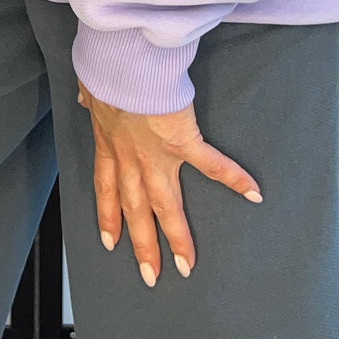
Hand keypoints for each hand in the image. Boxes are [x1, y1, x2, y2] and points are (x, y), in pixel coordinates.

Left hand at [76, 77, 261, 284]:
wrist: (124, 63)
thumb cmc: (107, 69)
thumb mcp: (91, 86)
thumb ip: (91, 96)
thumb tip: (85, 95)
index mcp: (109, 144)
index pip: (106, 189)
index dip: (108, 217)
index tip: (110, 242)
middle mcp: (132, 159)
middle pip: (136, 210)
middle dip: (142, 245)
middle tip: (150, 275)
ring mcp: (158, 155)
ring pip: (167, 205)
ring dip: (176, 237)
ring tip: (187, 264)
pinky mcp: (183, 141)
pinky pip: (212, 165)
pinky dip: (233, 178)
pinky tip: (252, 193)